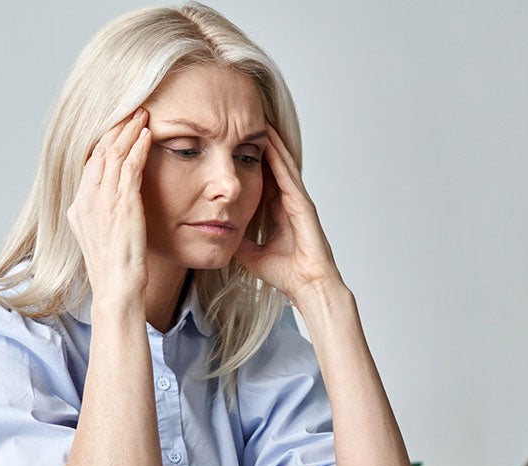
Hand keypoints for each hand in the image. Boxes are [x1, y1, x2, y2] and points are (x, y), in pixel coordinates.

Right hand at [65, 109, 151, 305]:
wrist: (116, 287)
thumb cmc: (115, 268)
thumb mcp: (103, 237)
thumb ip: (104, 215)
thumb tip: (114, 203)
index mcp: (79, 207)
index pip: (90, 163)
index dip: (104, 141)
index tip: (118, 126)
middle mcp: (86, 200)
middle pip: (99, 151)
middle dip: (116, 128)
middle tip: (132, 110)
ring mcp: (102, 201)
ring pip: (114, 154)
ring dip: (129, 131)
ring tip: (142, 114)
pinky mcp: (122, 205)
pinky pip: (130, 167)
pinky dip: (139, 148)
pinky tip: (149, 135)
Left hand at [235, 126, 343, 306]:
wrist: (308, 286)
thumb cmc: (287, 274)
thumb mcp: (252, 254)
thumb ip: (240, 242)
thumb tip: (220, 235)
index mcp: (278, 211)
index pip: (262, 177)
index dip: (249, 158)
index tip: (234, 140)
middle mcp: (289, 201)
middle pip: (272, 164)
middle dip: (260, 142)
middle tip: (245, 118)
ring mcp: (297, 200)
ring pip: (282, 163)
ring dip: (271, 141)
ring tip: (258, 117)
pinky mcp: (303, 204)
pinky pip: (288, 174)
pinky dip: (279, 156)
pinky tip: (269, 139)